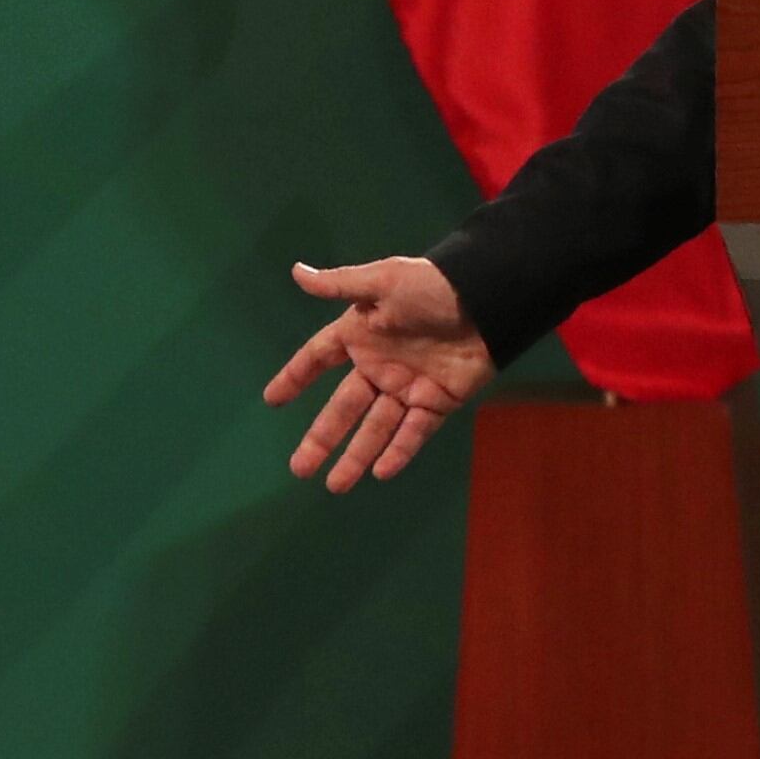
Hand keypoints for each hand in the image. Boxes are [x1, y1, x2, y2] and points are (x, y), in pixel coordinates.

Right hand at [264, 257, 495, 490]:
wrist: (487, 301)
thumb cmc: (432, 287)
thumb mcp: (382, 281)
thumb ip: (338, 285)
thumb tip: (296, 272)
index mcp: (360, 334)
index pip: (319, 358)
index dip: (295, 376)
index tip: (272, 400)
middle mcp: (380, 365)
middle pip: (343, 408)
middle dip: (322, 438)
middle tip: (299, 469)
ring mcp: (407, 387)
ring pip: (375, 429)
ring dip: (355, 457)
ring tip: (335, 486)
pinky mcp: (437, 402)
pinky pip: (414, 432)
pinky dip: (399, 452)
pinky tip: (379, 473)